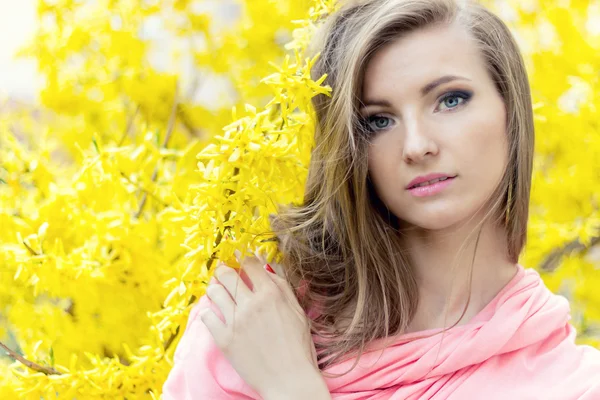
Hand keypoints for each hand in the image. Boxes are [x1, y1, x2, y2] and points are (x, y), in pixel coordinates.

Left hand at [199, 251, 328, 398]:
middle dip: (224, 270)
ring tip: (218, 291)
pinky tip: (216, 315)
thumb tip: (266, 265)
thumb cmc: (298, 347)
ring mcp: (235, 321)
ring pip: (214, 292)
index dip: (242, 257)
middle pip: (227, 274)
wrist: (289, 380)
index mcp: (271, 294)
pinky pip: (207, 316)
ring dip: (215, 288)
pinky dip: (210, 312)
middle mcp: (251, 304)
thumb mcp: (297, 311)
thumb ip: (281, 286)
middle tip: (223, 272)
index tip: (238, 255)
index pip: (249, 264)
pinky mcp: (224, 339)